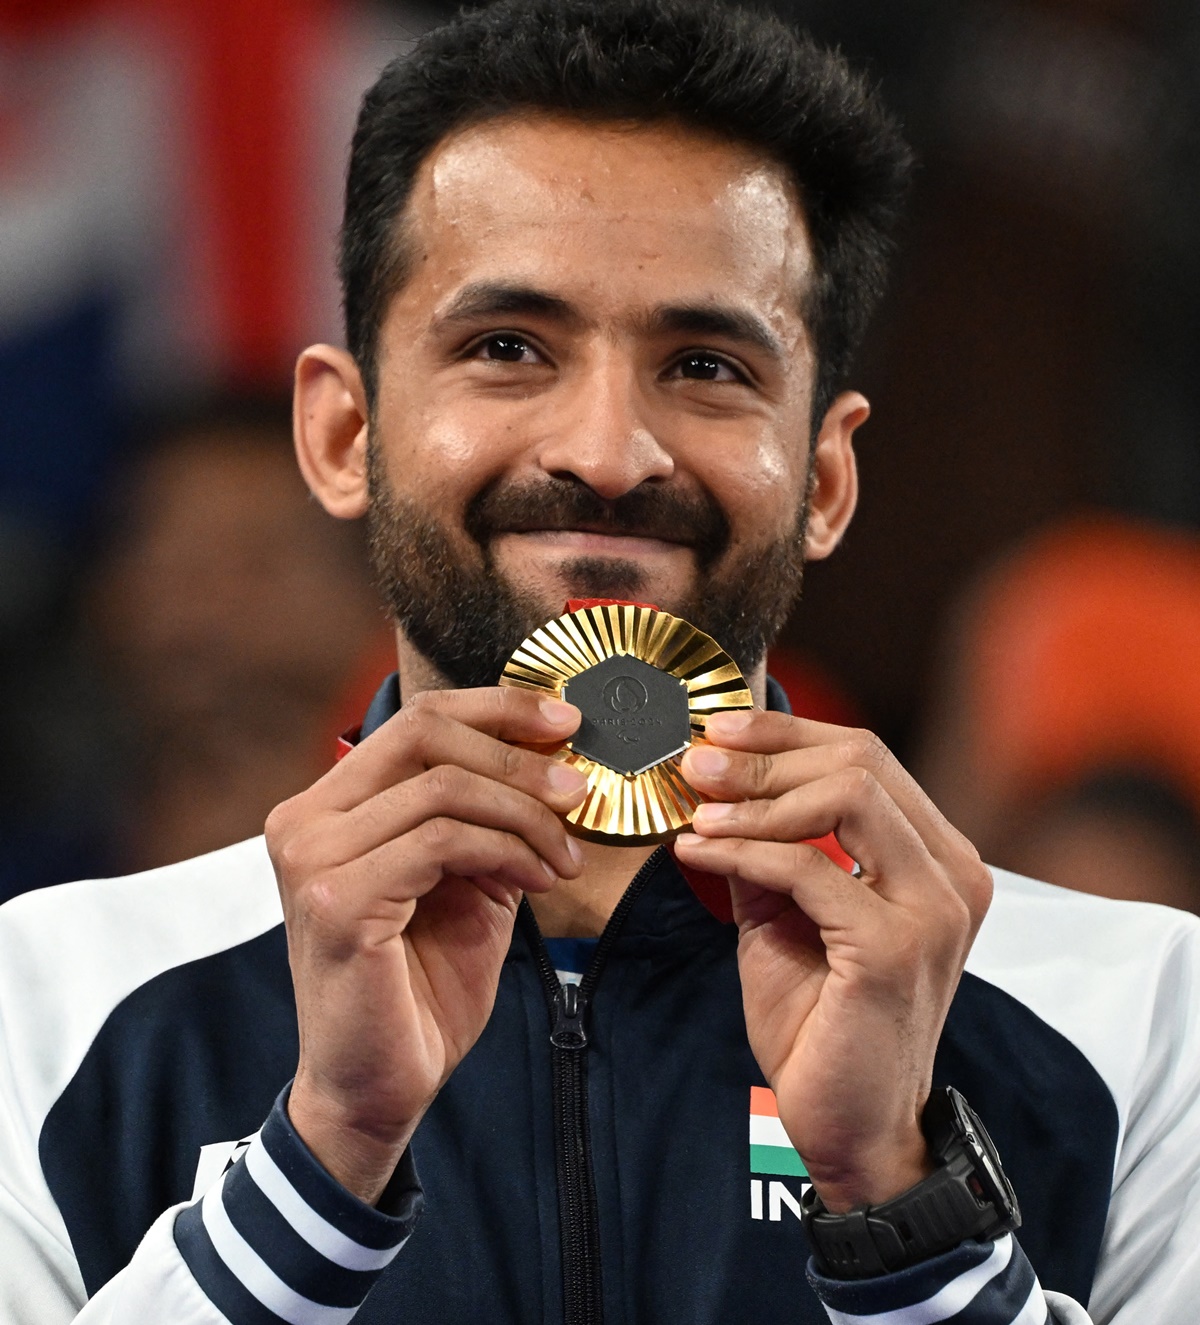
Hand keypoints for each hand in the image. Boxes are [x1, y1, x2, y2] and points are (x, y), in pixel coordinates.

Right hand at [265, 687, 586, 1203]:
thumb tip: (553, 757)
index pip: (417, 720)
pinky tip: (538, 880)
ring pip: (444, 788)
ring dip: (523, 816)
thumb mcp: (467, 881)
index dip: (496, 709)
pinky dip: (505, 851)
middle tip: (577, 788)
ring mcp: (312, 857)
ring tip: (563, 856)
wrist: (381, 1086)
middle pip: (424, 733)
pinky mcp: (336, 900)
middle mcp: (305, 819)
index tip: (565, 720)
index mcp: (330, 805)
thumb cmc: (422, 985)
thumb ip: (489, 818)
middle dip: (516, 754)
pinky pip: (441, 840)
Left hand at [674, 710, 991, 1212]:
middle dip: (767, 754)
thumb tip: (719, 787)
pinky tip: (697, 852)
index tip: (720, 731)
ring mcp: (934, 909)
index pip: (867, 757)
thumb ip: (770, 850)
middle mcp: (953, 874)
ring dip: (755, 797)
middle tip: (697, 763)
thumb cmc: (820, 1022)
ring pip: (846, 795)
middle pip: (860, 759)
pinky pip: (808, 867)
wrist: (849, 1126)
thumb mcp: (786, 916)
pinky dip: (743, 851)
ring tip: (696, 810)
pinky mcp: (896, 947)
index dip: (788, 732)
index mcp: (937, 858)